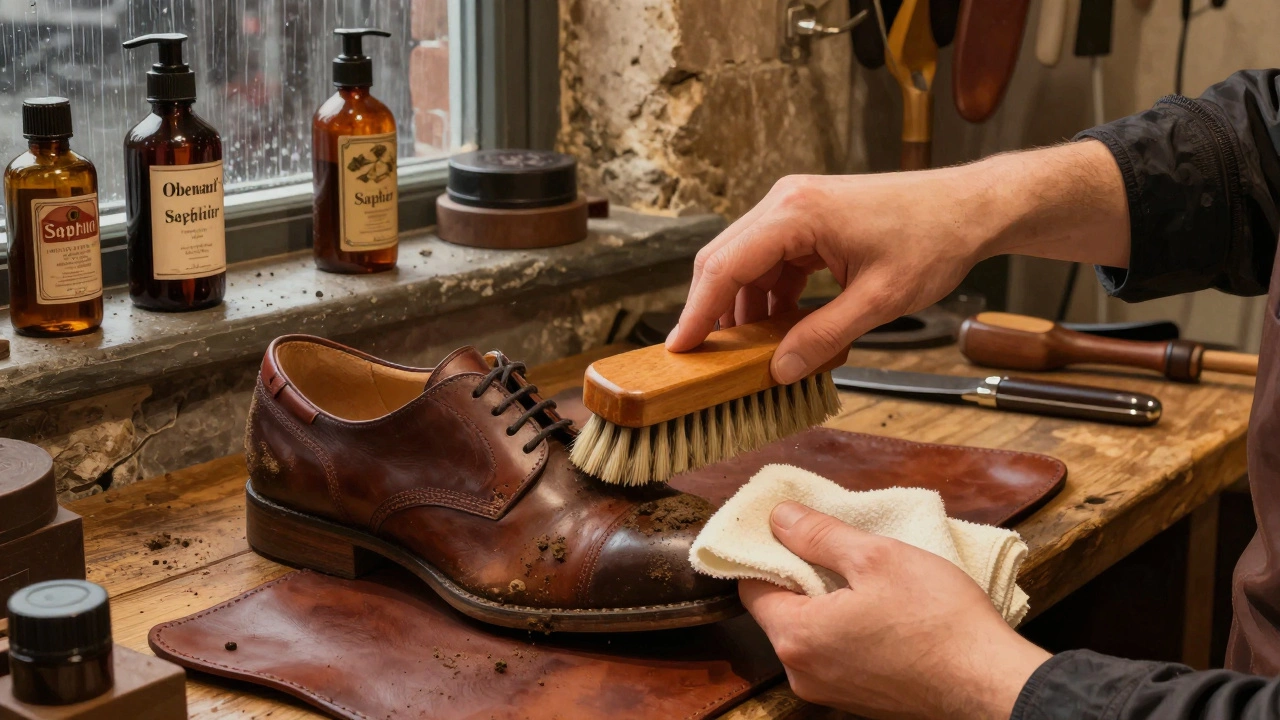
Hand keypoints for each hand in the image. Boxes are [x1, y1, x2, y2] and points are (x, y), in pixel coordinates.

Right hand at [666, 142, 1129, 383]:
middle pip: (725, 260)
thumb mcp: (879, 300)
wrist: (970, 207)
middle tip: (703, 359)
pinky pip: (772, 262)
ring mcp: (795, 208)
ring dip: (745, 308)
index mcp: (797, 212)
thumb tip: (778, 370)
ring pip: (746, 263)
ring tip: (749, 354)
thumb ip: (823, 336)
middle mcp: (786, 202)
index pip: (726, 265)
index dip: (698, 310)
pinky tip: (780, 331)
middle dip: (713, 311)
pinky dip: (769, 297)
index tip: (681, 348)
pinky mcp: (808, 220)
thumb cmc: (934, 239)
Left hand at [741, 501, 1050, 718]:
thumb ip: (819, 535)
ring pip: (810, 633)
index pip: (751, 586)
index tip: (792, 529)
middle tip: (837, 547)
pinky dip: (848, 629)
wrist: (992, 685)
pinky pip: (836, 655)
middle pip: (779, 611)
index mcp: (797, 637)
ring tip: (866, 577)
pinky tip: (882, 611)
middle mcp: (802, 673)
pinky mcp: (859, 701)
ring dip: (828, 602)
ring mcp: (830, 693)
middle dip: (801, 576)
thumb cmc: (938, 621)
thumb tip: (779, 518)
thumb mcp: (877, 556)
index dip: (769, 552)